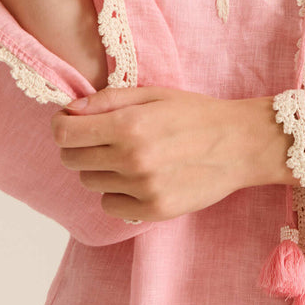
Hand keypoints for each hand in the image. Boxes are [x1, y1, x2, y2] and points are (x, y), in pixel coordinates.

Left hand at [51, 88, 291, 222]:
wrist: (242, 144)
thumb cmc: (198, 113)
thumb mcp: (154, 94)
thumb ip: (109, 100)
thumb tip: (70, 110)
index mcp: (128, 125)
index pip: (64, 134)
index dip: (62, 125)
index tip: (72, 122)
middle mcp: (131, 159)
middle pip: (71, 160)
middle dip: (78, 147)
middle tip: (101, 138)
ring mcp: (142, 189)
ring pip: (90, 183)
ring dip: (100, 169)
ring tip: (129, 157)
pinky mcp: (154, 210)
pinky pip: (110, 205)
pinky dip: (117, 193)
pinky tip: (139, 178)